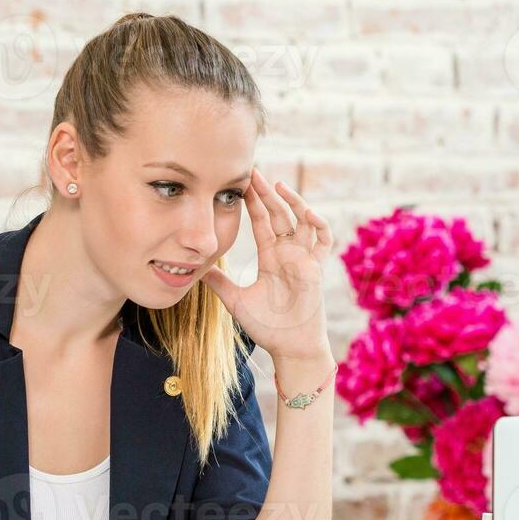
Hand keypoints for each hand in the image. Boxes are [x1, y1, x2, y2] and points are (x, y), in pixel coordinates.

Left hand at [200, 169, 334, 364]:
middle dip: (267, 193)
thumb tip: (195, 271)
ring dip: (293, 201)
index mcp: (271, 256)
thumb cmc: (267, 327)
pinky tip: (305, 212)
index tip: (242, 183)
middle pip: (280, 214)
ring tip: (277, 185)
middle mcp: (288, 253)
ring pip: (302, 220)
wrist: (290, 347)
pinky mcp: (317, 267)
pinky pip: (323, 239)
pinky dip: (318, 223)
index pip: (262, 221)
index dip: (253, 202)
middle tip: (253, 172)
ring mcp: (304, 258)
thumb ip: (219, 283)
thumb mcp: (236, 300)